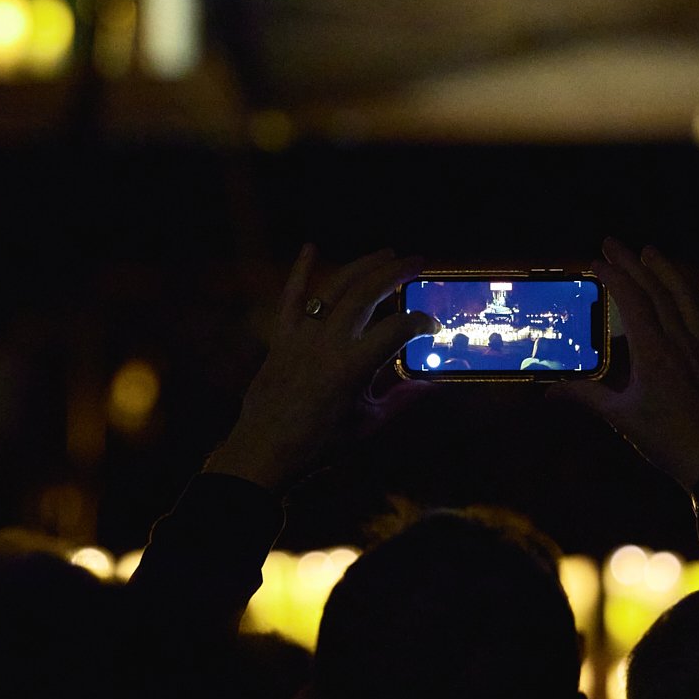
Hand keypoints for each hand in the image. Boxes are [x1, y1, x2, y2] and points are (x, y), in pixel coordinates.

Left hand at [206, 246, 437, 493]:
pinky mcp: (281, 338)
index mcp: (351, 367)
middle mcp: (326, 344)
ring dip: (361, 267)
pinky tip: (310, 248)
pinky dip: (300, 272)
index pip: (396, 329)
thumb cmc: (320, 444)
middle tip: (417, 263)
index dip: (420, 323)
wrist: (266, 450)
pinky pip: (290, 298)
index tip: (432, 325)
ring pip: (333, 289)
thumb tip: (433, 382)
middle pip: (365, 295)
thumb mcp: (370, 423)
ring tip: (386, 254)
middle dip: (395, 274)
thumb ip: (403, 398)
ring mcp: (301, 336)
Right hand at [551, 238, 698, 492]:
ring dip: (669, 271)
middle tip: (613, 243)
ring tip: (650, 251)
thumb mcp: (621, 418)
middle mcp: (683, 343)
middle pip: (658, 292)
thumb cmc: (668, 442)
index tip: (596, 263)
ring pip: (690, 298)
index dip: (614, 277)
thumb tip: (548, 393)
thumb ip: (586, 397)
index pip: (632, 302)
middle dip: (633, 264)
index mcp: (655, 354)